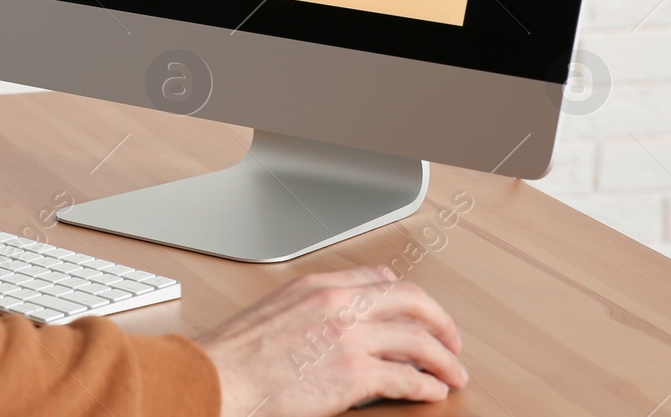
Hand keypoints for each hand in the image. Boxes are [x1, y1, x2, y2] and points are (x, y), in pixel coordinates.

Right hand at [196, 265, 467, 416]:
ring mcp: (349, 337)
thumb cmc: (235, 354)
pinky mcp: (354, 374)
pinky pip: (407, 377)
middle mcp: (338, 303)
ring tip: (453, 374)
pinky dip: (427, 385)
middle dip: (440, 321)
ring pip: (418, 339)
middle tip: (451, 341)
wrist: (218, 376)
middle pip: (411, 300)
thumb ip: (312, 310)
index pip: (380, 279)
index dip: (407, 298)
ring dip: (443, 358)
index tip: (418, 314)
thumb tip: (340, 326)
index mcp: (318, 285)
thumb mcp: (275, 312)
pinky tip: (432, 392)